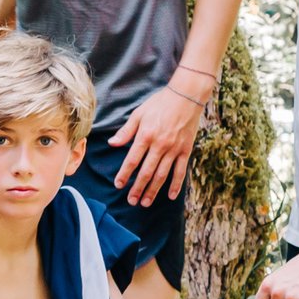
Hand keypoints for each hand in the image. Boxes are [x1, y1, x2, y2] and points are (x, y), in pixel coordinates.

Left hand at [107, 81, 203, 204]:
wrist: (187, 96)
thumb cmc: (160, 103)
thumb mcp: (138, 114)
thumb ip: (126, 131)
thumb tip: (112, 144)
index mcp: (145, 136)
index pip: (132, 160)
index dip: (124, 174)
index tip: (118, 185)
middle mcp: (160, 145)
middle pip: (146, 172)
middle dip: (138, 188)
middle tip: (131, 201)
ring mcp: (174, 149)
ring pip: (162, 175)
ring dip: (153, 190)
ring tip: (145, 202)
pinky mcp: (186, 150)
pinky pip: (181, 171)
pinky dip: (176, 185)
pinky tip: (171, 196)